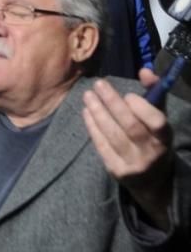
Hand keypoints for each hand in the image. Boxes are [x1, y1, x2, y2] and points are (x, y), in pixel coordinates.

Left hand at [82, 71, 173, 229]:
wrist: (152, 182)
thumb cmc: (155, 142)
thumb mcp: (159, 120)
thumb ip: (154, 95)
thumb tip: (144, 70)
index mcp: (165, 139)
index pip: (157, 123)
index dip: (142, 108)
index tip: (128, 95)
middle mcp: (151, 153)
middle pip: (130, 126)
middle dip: (113, 103)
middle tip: (98, 84)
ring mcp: (133, 164)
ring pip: (113, 135)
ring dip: (98, 113)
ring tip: (88, 95)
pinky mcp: (116, 171)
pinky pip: (102, 146)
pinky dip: (93, 127)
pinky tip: (86, 112)